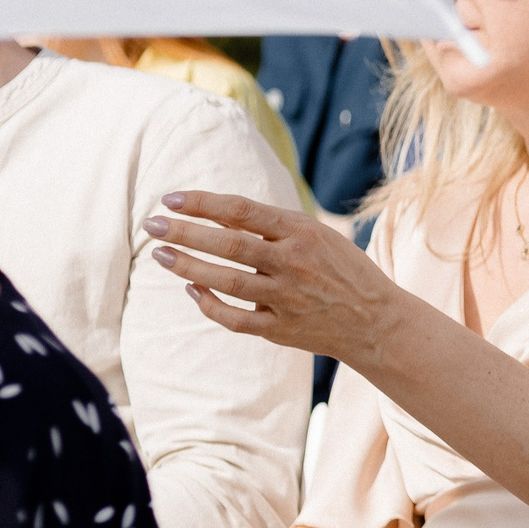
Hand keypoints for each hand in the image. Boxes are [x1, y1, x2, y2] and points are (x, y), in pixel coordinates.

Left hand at [144, 190, 404, 364]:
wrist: (376, 321)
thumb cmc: (342, 270)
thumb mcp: (317, 235)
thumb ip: (272, 225)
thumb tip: (215, 212)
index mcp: (303, 233)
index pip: (242, 211)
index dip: (202, 203)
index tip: (170, 198)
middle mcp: (294, 263)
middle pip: (229, 245)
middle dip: (185, 233)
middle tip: (152, 224)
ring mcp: (287, 298)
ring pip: (226, 282)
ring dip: (188, 267)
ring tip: (162, 255)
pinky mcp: (281, 328)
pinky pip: (235, 318)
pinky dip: (210, 305)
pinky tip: (193, 291)